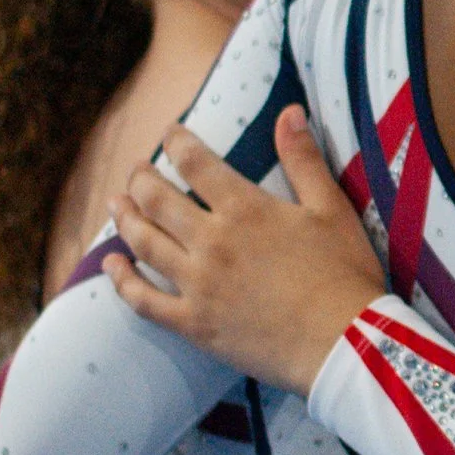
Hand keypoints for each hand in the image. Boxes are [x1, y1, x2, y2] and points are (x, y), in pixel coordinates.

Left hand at [104, 107, 383, 395]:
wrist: (343, 342)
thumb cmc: (345, 274)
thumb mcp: (332, 209)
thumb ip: (304, 159)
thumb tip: (289, 111)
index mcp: (245, 210)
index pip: (196, 164)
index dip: (177, 143)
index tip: (169, 134)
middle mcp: (211, 241)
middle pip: (157, 200)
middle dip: (141, 179)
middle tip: (137, 171)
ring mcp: (197, 284)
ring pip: (144, 243)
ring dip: (124, 219)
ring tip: (116, 203)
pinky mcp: (193, 322)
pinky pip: (143, 300)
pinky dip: (121, 281)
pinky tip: (110, 265)